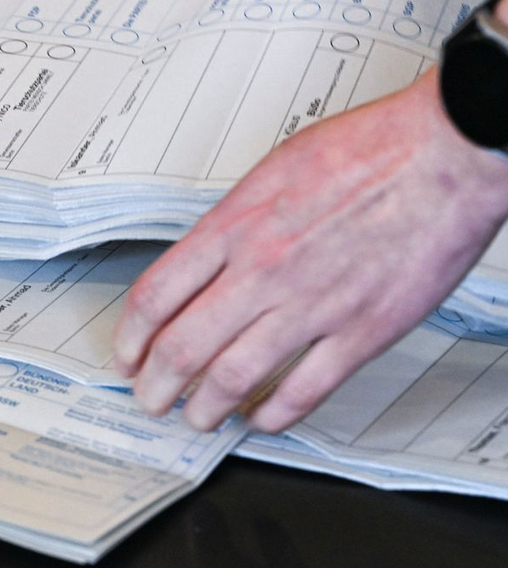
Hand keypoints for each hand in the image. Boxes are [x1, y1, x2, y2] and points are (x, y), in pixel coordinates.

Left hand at [112, 70, 507, 433]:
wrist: (440, 156)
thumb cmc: (365, 150)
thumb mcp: (272, 171)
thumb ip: (235, 220)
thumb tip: (204, 258)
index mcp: (235, 225)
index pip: (158, 294)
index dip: (132, 335)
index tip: (127, 352)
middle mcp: (263, 270)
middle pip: (184, 346)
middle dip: (155, 384)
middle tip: (149, 398)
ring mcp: (312, 306)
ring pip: (236, 376)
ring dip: (206, 407)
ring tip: (197, 417)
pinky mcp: (362, 331)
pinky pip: (305, 388)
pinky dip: (275, 413)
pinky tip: (261, 418)